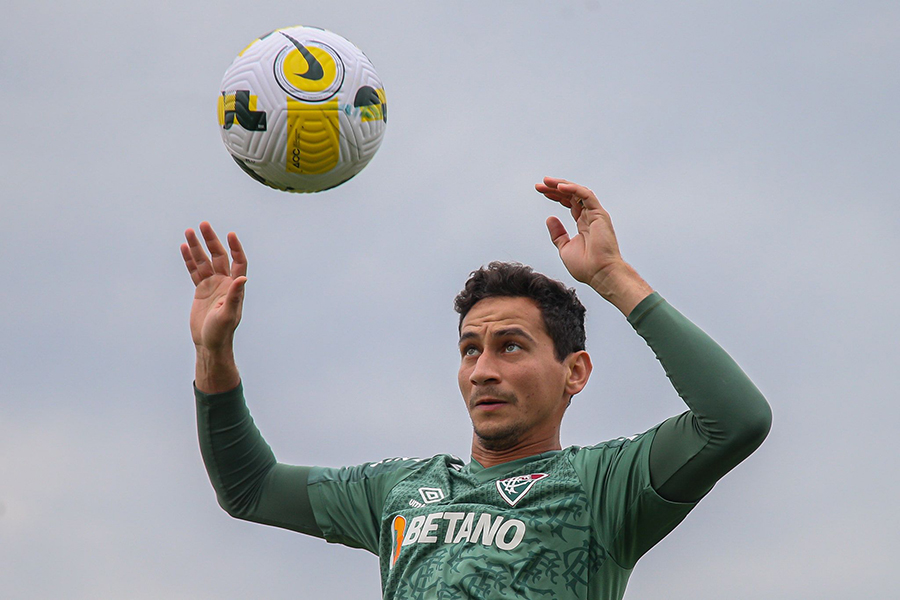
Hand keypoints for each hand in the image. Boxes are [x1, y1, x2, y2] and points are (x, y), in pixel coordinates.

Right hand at [181, 222, 246, 391]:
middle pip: (219, 256)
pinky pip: (194, 271)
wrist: (209, 344)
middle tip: (203, 224)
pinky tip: (184, 247)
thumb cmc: (221, 332)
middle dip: (211, 241)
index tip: (230, 234)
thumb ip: (234, 296)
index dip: (235, 248)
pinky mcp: (200, 290)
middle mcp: (225, 283)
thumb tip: (242, 278)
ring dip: (197, 247)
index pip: (238, 262)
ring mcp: (212, 285)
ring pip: (204, 261)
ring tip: (189, 231)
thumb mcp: (228, 315)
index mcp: (235, 287)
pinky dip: (189, 259)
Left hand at [536, 177, 651, 314]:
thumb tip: (550, 218)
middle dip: (555, 188)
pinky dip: (573, 189)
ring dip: (562, 185)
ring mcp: (595, 214)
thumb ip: (558, 233)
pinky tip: (560, 187)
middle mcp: (590, 216)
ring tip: (546, 182)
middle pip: (572, 195)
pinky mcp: (599, 214)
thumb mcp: (565, 248)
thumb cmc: (586, 266)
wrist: (600, 274)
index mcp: (583, 223)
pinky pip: (586, 195)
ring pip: (578, 192)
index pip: (569, 203)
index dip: (555, 195)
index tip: (540, 190)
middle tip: (540, 184)